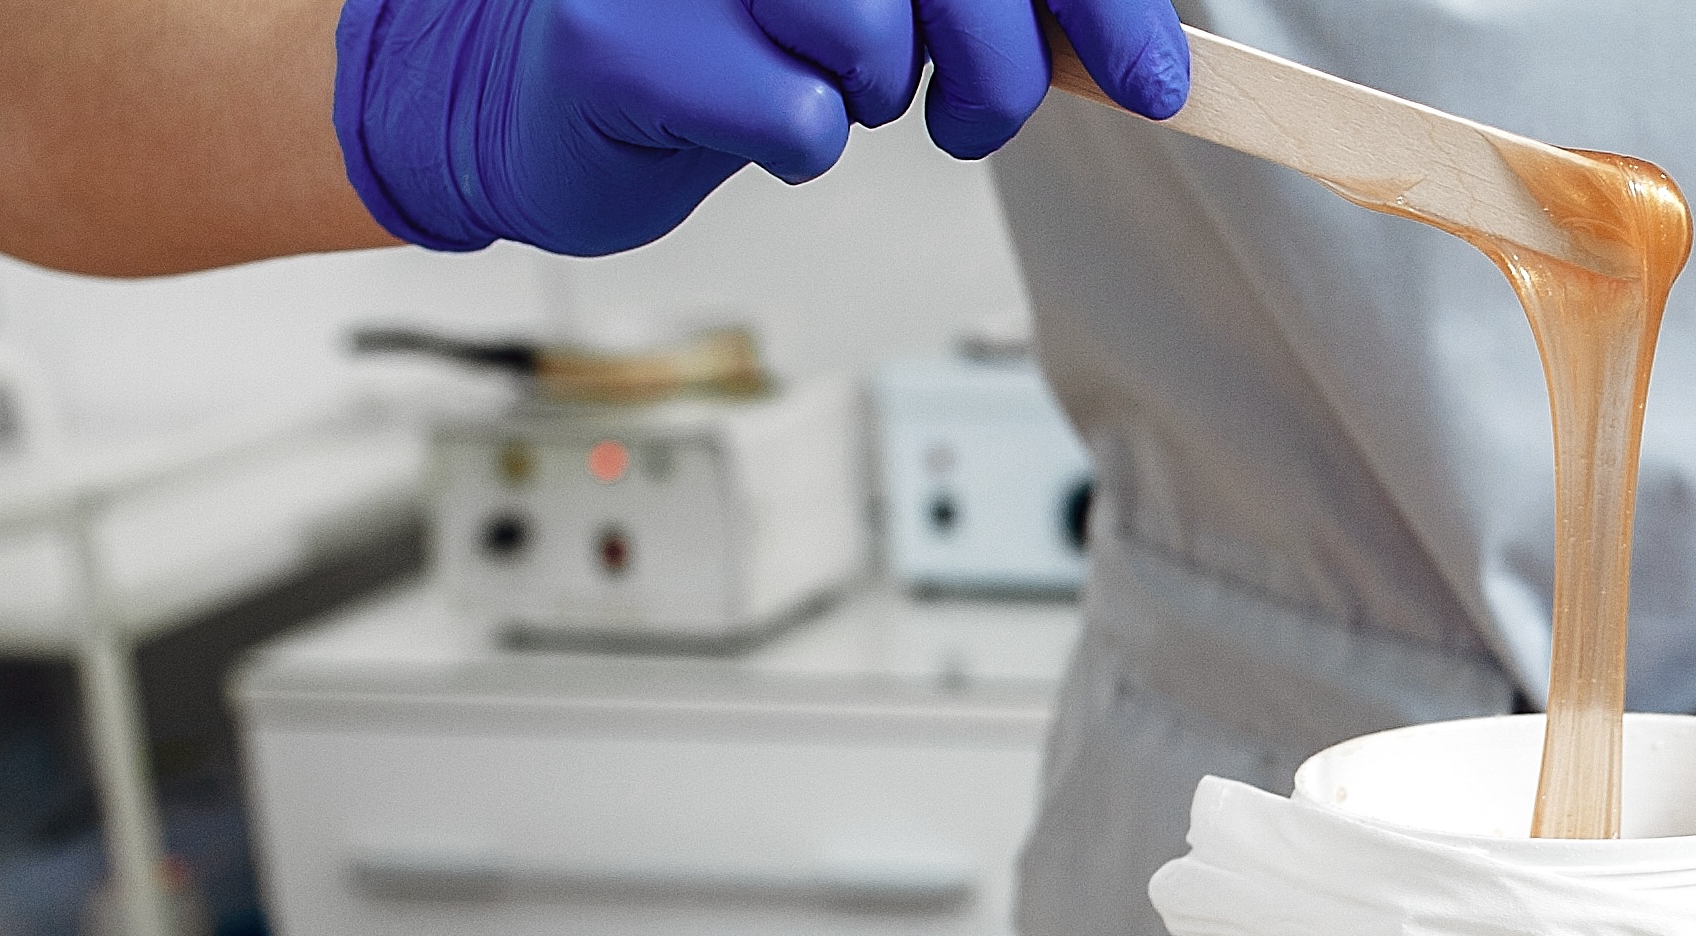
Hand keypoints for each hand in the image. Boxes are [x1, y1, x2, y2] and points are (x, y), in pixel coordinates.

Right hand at [338, 0, 1191, 256]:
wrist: (542, 99)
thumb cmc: (725, 37)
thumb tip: (1132, 43)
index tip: (1153, 77)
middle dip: (997, 59)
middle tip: (969, 110)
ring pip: (866, 32)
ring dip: (874, 93)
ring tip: (823, 89)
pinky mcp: (618, 37)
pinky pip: (795, 116)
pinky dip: (800, 143)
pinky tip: (747, 116)